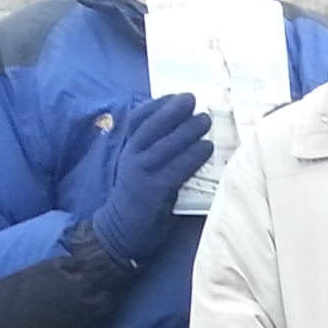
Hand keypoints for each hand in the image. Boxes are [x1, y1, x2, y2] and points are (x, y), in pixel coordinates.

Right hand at [88, 91, 214, 266]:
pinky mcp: (154, 191)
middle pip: (152, 126)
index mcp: (128, 150)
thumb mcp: (142, 171)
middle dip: (172, 110)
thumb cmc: (138, 202)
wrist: (120, 233)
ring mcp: (141, 173)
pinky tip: (207, 148)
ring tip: (206, 119)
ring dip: (187, 130)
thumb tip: (185, 136)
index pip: (137, 120)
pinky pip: (176, 169)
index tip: (174, 95)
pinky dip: (192, 157)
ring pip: (164, 144)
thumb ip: (156, 155)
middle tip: (193, 98)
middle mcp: (131, 157)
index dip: (156, 105)